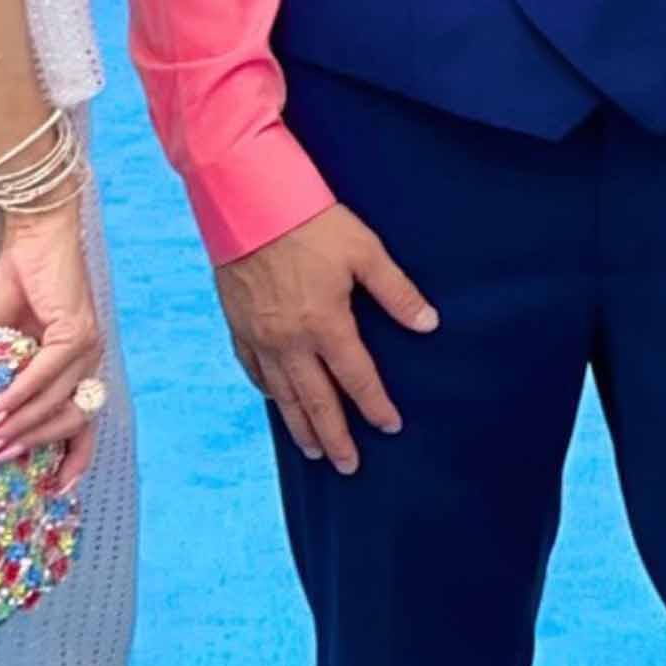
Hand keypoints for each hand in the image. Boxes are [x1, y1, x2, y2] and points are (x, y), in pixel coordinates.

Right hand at [0, 199, 103, 492]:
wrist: (32, 235)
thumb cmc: (19, 281)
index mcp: (77, 369)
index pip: (84, 426)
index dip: (73, 459)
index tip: (56, 490)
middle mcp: (90, 364)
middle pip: (72, 424)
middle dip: (31, 447)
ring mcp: (88, 349)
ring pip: (58, 404)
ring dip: (21, 426)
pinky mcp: (78, 332)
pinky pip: (46, 375)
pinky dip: (20, 395)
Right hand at [216, 203, 436, 474]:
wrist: (244, 200)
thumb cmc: (309, 221)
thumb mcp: (363, 250)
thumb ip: (396, 292)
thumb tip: (428, 324)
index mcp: (326, 324)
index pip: (357, 378)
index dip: (375, 406)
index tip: (390, 427)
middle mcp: (291, 341)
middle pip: (316, 401)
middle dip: (335, 436)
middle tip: (347, 465)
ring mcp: (260, 336)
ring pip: (282, 394)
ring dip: (300, 425)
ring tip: (314, 449)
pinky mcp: (237, 323)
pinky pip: (253, 369)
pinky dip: (267, 391)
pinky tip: (275, 401)